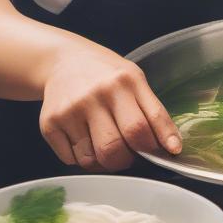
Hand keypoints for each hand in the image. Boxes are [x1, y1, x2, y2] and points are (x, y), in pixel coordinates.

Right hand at [38, 44, 181, 171]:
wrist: (63, 60)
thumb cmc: (105, 74)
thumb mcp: (134, 79)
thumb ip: (153, 111)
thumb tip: (172, 147)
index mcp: (123, 81)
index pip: (142, 126)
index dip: (157, 145)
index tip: (169, 153)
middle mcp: (95, 94)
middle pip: (116, 149)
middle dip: (128, 160)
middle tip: (130, 152)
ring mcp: (70, 109)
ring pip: (92, 160)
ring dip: (104, 162)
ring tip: (106, 143)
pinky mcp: (49, 124)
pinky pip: (71, 160)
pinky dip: (82, 158)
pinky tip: (84, 137)